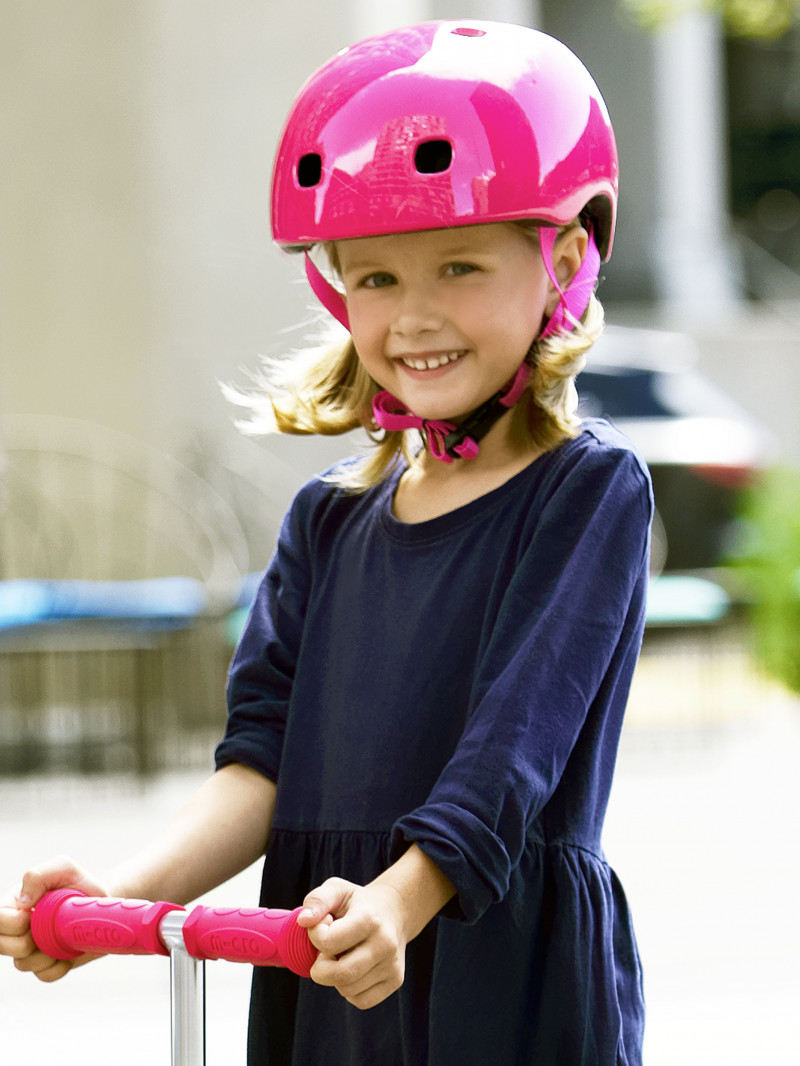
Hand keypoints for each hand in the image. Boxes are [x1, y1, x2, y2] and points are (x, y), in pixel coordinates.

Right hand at [0, 856, 108, 982]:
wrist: (101, 905)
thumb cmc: (80, 883)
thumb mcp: (63, 868)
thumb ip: (38, 875)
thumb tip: (22, 902)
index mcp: (15, 904)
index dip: (13, 924)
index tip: (34, 915)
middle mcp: (18, 929)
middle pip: (2, 946)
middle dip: (26, 942)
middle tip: (49, 928)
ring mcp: (31, 949)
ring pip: (23, 964)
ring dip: (46, 953)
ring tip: (63, 936)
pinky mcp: (48, 964)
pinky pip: (44, 975)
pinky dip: (59, 966)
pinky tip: (70, 951)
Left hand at [298, 877, 408, 1009]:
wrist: (394, 911)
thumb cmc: (357, 902)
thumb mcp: (337, 889)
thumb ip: (317, 900)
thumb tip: (304, 921)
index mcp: (369, 919)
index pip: (328, 942)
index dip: (315, 935)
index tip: (323, 925)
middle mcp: (385, 943)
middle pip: (340, 974)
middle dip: (320, 969)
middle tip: (324, 953)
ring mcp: (393, 964)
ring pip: (348, 990)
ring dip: (335, 977)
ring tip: (343, 956)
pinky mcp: (396, 980)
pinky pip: (361, 1001)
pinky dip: (349, 990)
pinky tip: (353, 968)